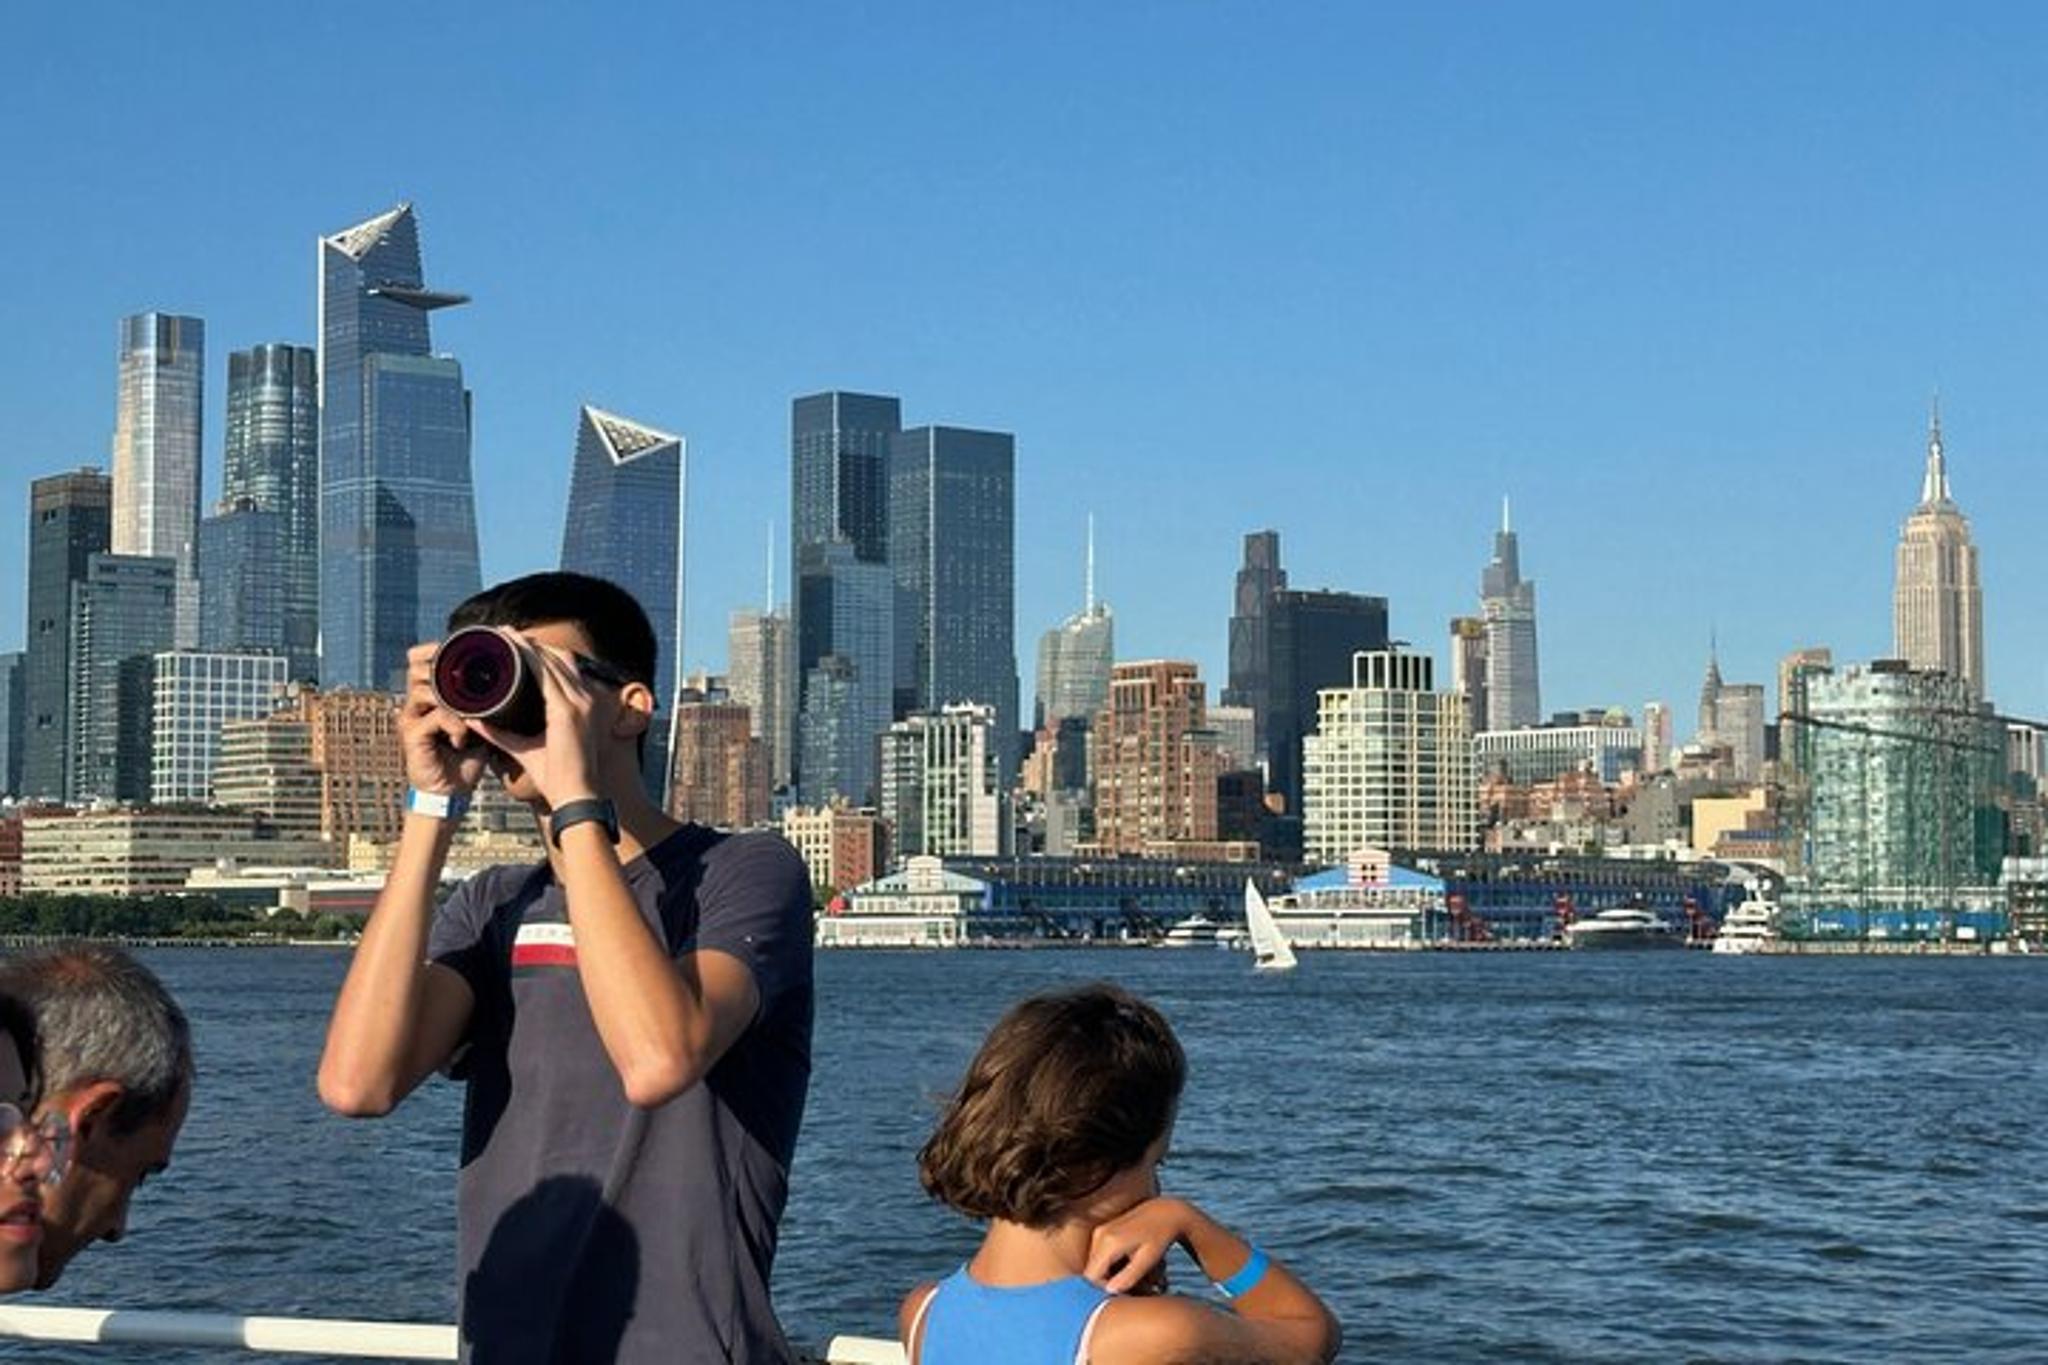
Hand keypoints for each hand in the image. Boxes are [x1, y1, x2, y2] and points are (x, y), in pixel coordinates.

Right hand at [401, 643, 490, 796]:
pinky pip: (435, 717)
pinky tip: (462, 740)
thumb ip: (490, 699)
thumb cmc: (468, 755)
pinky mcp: (410, 735)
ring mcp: (410, 716)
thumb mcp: (482, 722)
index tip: (473, 652)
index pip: (424, 657)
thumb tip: (517, 675)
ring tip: (470, 719)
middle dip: (446, 671)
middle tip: (471, 687)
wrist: (452, 792)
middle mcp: (416, 701)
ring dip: (455, 701)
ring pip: (428, 689)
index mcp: (430, 693)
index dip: (441, 648)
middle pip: (418, 666)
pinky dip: (455, 725)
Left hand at [471, 643, 610, 809]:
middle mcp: (584, 699)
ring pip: (551, 660)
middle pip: (558, 657)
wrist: (575, 796)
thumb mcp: (525, 748)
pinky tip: (512, 651)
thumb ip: (501, 733)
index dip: (539, 651)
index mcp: (581, 705)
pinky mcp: (569, 711)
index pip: (562, 667)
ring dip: (527, 645)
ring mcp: (579, 703)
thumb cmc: (556, 777)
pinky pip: (546, 676)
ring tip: (503, 635)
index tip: (514, 642)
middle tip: (503, 632)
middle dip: (530, 643)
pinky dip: (528, 660)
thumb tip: (474, 719)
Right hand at [1085, 1196, 1196, 1295]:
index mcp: (1108, 1242)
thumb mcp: (1148, 1259)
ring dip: (1112, 1276)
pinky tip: (1131, 1266)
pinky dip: (1113, 1266)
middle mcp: (1099, 1235)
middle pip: (1093, 1272)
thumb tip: (1110, 1291)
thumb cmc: (1160, 1236)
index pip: (1092, 1276)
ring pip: (1097, 1266)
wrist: (1165, 1212)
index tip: (1125, 1294)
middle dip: (1110, 1284)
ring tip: (1137, 1277)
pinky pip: (1101, 1258)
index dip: (1104, 1290)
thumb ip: (1129, 1276)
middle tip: (1135, 1288)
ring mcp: (1099, 1232)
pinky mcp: (1103, 1232)